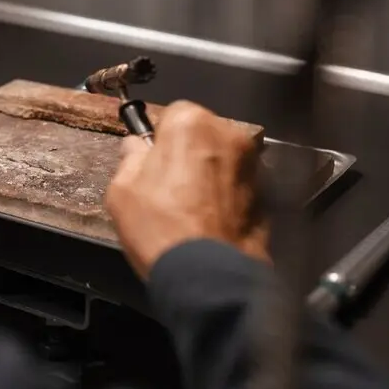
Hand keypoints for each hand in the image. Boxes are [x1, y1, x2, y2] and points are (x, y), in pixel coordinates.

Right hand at [105, 101, 268, 277]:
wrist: (207, 275)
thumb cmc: (160, 228)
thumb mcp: (121, 190)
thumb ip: (130, 158)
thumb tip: (136, 148)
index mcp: (191, 123)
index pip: (174, 113)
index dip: (161, 138)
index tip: (153, 160)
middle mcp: (228, 134)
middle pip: (203, 133)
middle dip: (188, 152)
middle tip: (169, 186)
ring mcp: (252, 164)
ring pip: (223, 158)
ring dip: (209, 172)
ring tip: (190, 206)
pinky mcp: (267, 192)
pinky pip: (238, 183)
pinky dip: (227, 194)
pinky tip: (210, 218)